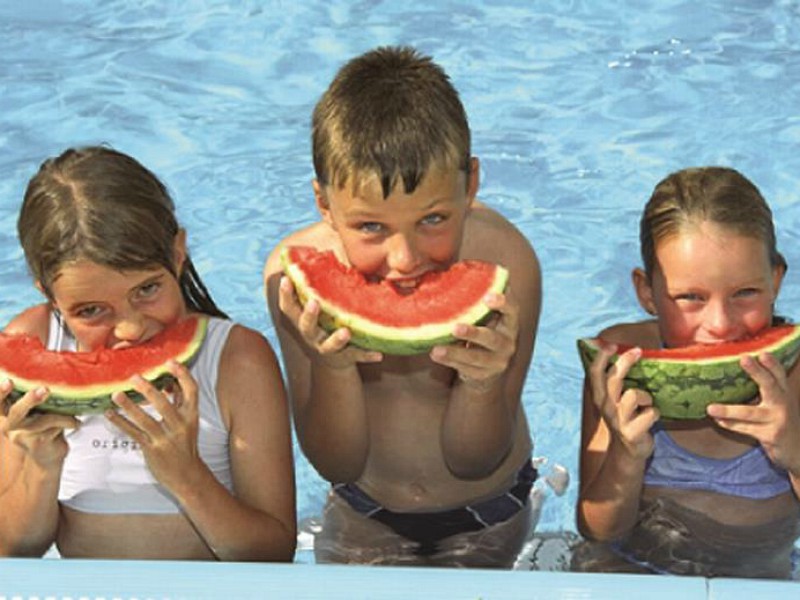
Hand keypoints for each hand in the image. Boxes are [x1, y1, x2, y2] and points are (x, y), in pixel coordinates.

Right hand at [0, 380, 77, 467]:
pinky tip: (74, 423)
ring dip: (61, 414)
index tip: (9, 382)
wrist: (48, 456)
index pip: (0, 402)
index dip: (1, 392)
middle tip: (44, 390)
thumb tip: (54, 380)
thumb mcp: (38, 412)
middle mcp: (10, 426)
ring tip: (72, 415)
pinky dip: (68, 422)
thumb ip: (37, 400)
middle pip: (16, 411)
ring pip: (42, 419)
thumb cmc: (44, 429)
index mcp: (8, 414)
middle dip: (30, 400)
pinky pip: (55, 427)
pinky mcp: (36, 443)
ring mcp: (22, 436)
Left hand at [105, 361, 203, 489]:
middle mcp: (179, 425)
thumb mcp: (188, 421)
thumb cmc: (185, 443)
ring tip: (116, 394)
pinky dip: (120, 422)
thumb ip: (179, 402)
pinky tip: (109, 413)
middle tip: (134, 377)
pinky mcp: (151, 448)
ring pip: (145, 420)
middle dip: (149, 390)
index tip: (170, 362)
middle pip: (164, 404)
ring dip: (129, 406)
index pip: (191, 391)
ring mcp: (165, 438)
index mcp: (191, 415)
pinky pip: (133, 433)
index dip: (182, 375)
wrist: (186, 474)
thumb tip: (168, 381)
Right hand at [278, 276, 381, 368]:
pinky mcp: (345, 358)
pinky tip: (379, 355)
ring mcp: (326, 348)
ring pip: (328, 345)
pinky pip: (356, 357)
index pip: (288, 308)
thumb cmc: (326, 323)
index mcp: (303, 320)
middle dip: (308, 315)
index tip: (286, 279)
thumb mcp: (320, 307)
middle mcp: (311, 335)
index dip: (285, 294)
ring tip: (346, 332)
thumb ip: (321, 286)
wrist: (334, 359)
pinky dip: (366, 356)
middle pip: (305, 326)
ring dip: (336, 339)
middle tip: (314, 303)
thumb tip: (326, 249)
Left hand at [429, 290, 516, 389]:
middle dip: (475, 332)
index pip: (512, 309)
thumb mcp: (480, 313)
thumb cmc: (479, 328)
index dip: (503, 302)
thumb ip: (473, 297)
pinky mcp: (486, 375)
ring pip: (477, 357)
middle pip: (494, 338)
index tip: (489, 296)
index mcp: (509, 321)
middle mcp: (508, 341)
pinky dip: (451, 361)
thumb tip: (449, 269)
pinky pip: (467, 369)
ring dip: (456, 352)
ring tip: (436, 350)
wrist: (483, 367)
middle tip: (455, 327)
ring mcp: (498, 360)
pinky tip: (435, 354)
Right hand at [588, 342, 657, 459]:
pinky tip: (651, 419)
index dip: (600, 357)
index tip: (611, 344)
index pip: (594, 373)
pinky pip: (650, 414)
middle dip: (625, 362)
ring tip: (647, 403)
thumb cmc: (626, 419)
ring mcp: (618, 420)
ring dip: (645, 396)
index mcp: (600, 397)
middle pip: (613, 379)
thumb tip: (628, 353)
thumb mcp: (615, 400)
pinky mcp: (632, 432)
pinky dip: (655, 414)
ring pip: (633, 395)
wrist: (628, 453)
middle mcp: (606, 407)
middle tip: (637, 350)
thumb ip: (617, 381)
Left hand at [707, 353, 799, 472]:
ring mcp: (778, 421)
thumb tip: (730, 374)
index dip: (772, 364)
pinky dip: (731, 424)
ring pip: (750, 412)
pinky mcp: (771, 436)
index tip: (761, 353)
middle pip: (770, 385)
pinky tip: (718, 421)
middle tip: (744, 359)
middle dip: (757, 372)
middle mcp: (783, 404)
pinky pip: (746, 429)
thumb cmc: (779, 422)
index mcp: (784, 393)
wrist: (797, 451)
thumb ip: (763, 390)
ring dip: (728, 410)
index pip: (779, 374)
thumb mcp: (776, 404)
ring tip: (710, 408)